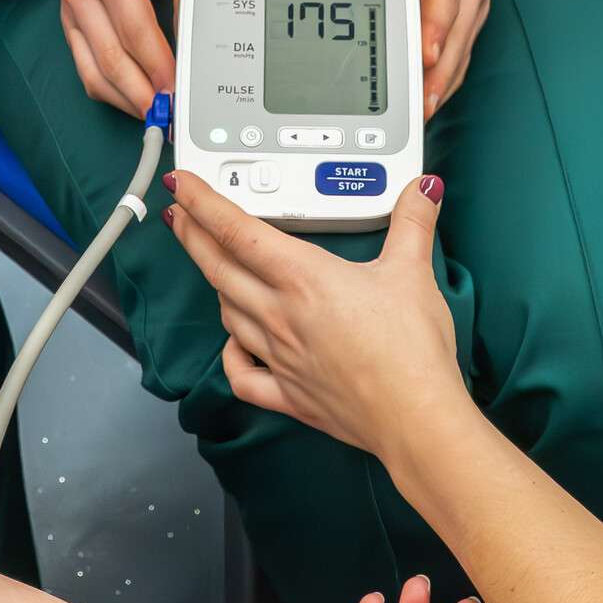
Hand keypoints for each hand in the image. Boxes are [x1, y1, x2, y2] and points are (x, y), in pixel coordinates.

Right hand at [55, 0, 202, 115]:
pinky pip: (86, 71)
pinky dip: (111, 93)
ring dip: (127, 101)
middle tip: (173, 117)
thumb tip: (200, 31)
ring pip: (94, 73)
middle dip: (144, 94)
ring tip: (158, 118)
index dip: (159, 66)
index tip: (182, 89)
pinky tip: (137, 101)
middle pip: (112, 58)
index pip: (135, 29)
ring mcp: (71, 12)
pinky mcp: (70, 26)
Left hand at [168, 166, 462, 457]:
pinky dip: (231, 356)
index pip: (237, 232)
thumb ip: (413, 222)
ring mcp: (279, 357)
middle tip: (179, 214)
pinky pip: (241, 375)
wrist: (415, 417)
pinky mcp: (287, 395)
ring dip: (214, 285)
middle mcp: (280, 316)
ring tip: (213, 266)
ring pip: (227, 314)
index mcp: (304, 278)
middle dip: (193, 236)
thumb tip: (423, 186)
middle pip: (219, 268)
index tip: (183, 185)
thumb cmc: (410, 349)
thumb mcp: (413, 272)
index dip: (203, 203)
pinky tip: (235, 344)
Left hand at [357, 0, 495, 113]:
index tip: (425, 54)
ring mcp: (476, 3)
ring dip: (443, 83)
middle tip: (420, 105)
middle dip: (437, 73)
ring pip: (461, 50)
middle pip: (456, 34)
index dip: (434, 27)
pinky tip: (429, 100)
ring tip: (422, 114)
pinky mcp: (471, 18)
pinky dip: (446, 78)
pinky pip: (460, 53)